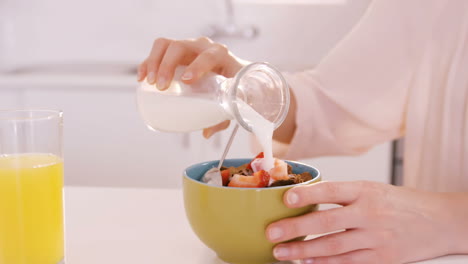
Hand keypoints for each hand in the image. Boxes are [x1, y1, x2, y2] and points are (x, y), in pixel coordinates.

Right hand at [137, 37, 247, 137]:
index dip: (198, 66)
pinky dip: (147, 63)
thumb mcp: (233, 101)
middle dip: (168, 65)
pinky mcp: (174, 53)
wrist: (233, 73)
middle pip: (180, 46)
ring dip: (154, 62)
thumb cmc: (234, 87)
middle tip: (161, 86)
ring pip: (165, 45)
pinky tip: (141, 78)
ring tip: (150, 83)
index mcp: (221, 55)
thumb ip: (222, 118)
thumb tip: (206, 133)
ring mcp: (187, 47)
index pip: (209, 55)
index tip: (187, 81)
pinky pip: (157, 52)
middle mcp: (202, 46)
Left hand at [266, 181, 467, 263]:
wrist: (439, 222)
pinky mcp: (382, 259)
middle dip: (295, 228)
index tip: (285, 198)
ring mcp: (376, 238)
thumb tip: (306, 197)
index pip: (331, 190)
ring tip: (281, 253)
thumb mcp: (373, 188)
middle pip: (326, 222)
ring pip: (332, 247)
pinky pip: (348, 263)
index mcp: (365, 191)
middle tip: (271, 233)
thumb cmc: (400, 203)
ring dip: (303, 251)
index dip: (307, 194)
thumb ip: (343, 194)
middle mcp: (369, 213)